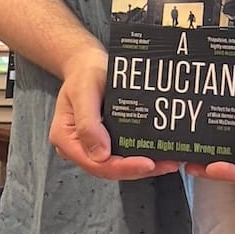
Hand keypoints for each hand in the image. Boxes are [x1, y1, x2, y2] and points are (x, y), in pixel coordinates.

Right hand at [51, 47, 177, 180]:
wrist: (86, 63)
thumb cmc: (83, 73)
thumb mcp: (84, 92)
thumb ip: (88, 123)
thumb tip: (101, 155)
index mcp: (65, 138)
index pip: (95, 163)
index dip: (123, 167)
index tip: (148, 163)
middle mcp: (77, 147)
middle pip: (108, 169)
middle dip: (138, 169)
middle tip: (167, 164)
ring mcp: (91, 145)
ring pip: (117, 165)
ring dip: (142, 166)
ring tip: (169, 161)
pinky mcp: (104, 141)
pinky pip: (121, 154)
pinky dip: (140, 155)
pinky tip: (159, 153)